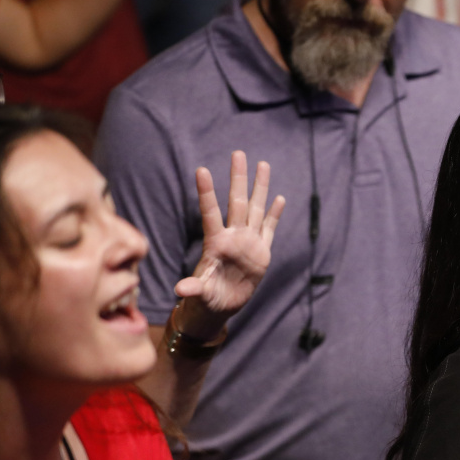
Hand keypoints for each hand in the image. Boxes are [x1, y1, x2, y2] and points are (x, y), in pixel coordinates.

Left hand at [172, 151, 285, 326]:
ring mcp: (248, 242)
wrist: (221, 305)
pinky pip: (269, 229)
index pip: (210, 213)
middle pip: (236, 202)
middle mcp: (233, 237)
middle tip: (238, 153)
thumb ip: (194, 287)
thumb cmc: (205, 298)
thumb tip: (180, 290)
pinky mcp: (262, 251)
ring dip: (259, 187)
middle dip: (238, 178)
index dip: (207, 193)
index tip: (201, 170)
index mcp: (216, 243)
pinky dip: (274, 214)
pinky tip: (279, 199)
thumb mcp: (199, 294)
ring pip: (255, 209)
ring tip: (262, 164)